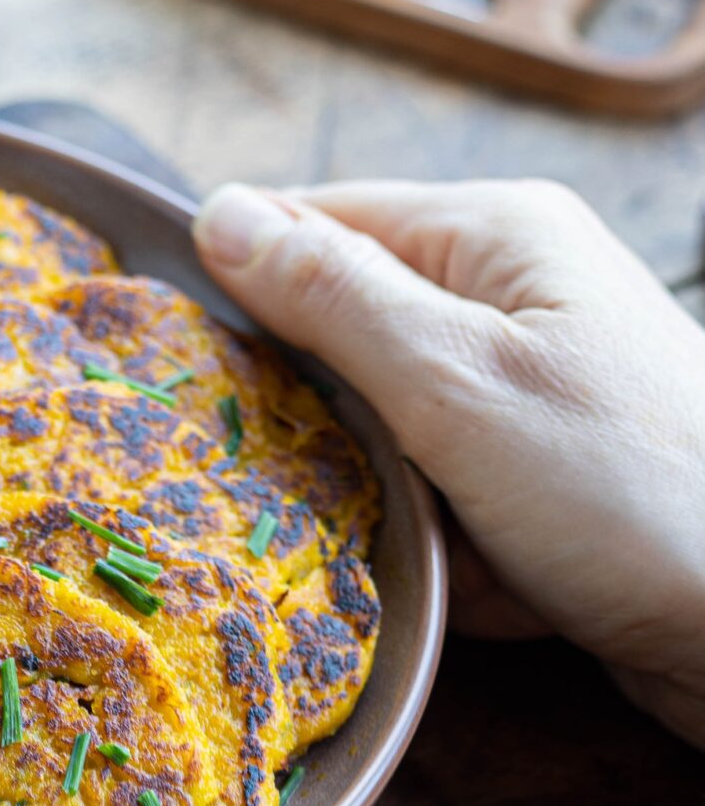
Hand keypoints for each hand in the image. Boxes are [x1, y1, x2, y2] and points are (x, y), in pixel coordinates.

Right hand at [193, 177, 704, 747]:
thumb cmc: (627, 489)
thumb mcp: (454, 381)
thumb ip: (333, 298)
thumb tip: (221, 213)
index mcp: (497, 239)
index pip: (320, 226)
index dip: (243, 293)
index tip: (178, 370)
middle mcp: (516, 306)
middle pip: (346, 345)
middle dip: (314, 425)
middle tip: (272, 480)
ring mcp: (532, 405)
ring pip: (386, 446)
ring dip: (377, 508)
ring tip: (399, 545)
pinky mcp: (545, 496)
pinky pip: (445, 520)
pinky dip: (443, 564)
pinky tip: (469, 592)